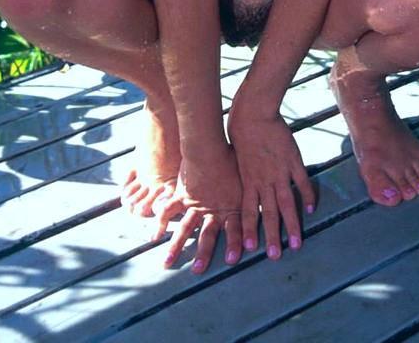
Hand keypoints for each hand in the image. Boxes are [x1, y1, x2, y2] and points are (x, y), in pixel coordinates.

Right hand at [155, 144, 242, 273]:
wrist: (208, 147)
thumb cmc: (230, 156)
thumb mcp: (244, 173)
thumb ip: (250, 187)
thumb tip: (265, 187)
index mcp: (231, 205)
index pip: (235, 229)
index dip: (234, 243)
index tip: (231, 260)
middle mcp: (212, 208)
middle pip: (208, 235)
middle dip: (203, 253)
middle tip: (198, 270)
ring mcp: (195, 203)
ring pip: (185, 228)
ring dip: (177, 246)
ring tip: (167, 263)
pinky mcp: (181, 195)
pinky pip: (168, 210)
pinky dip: (159, 222)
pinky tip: (153, 236)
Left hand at [228, 101, 314, 258]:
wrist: (253, 112)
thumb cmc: (240, 132)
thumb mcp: (236, 157)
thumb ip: (243, 174)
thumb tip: (243, 186)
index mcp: (247, 180)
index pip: (247, 212)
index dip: (249, 231)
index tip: (250, 249)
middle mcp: (263, 180)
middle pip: (267, 214)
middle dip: (272, 236)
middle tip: (276, 256)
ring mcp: (279, 171)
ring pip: (286, 204)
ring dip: (291, 225)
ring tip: (297, 243)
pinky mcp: (293, 160)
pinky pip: (302, 182)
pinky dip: (307, 196)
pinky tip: (312, 209)